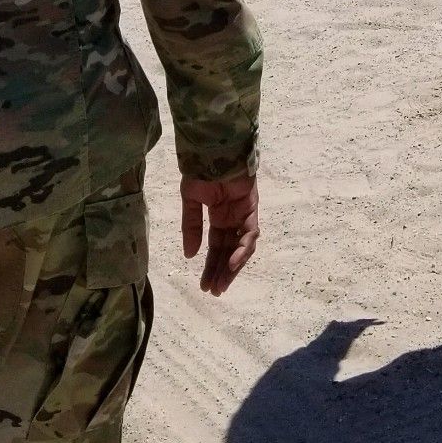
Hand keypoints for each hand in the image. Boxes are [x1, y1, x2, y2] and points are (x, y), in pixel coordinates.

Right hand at [183, 173, 259, 296]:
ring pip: (242, 246)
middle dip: (222, 272)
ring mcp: (244, 213)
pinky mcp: (252, 207)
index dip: (211, 266)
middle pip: (229, 251)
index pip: (216, 247)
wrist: (212, 150)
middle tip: (214, 292)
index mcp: (218, 217)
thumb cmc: (201, 171)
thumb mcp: (191, 201)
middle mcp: (233, 218)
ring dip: (233, 266)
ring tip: (221, 283)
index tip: (204, 286)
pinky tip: (231, 263)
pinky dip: (242, 249)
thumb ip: (191, 227)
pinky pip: (249, 233)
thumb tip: (189, 255)